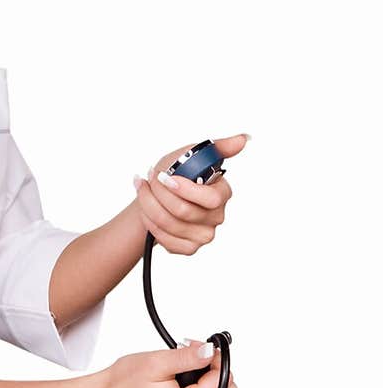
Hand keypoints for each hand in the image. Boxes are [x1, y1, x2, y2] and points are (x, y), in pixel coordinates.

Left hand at [133, 133, 248, 254]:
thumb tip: (244, 139)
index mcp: (222, 193)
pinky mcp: (189, 248)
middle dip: (159, 193)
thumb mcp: (192, 155)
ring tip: (143, 189)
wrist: (157, 196)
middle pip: (183, 211)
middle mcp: (216, 216)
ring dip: (148, 203)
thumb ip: (219, 147)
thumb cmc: (176, 175)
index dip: (184, 188)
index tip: (164, 176)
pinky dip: (149, 221)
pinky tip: (146, 209)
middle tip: (150, 178)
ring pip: (169, 223)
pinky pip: (164, 238)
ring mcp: (204, 235)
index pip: (211, 198)